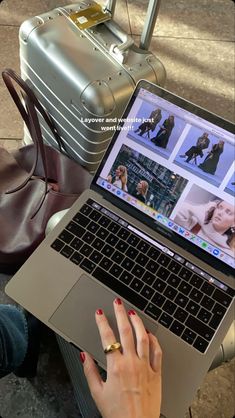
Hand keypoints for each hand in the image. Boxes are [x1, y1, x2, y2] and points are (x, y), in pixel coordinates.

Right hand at [80, 298, 161, 417]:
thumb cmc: (117, 414)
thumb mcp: (97, 393)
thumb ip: (90, 371)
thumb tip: (85, 355)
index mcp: (115, 367)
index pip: (107, 337)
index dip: (102, 322)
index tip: (99, 313)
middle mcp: (131, 363)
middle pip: (126, 331)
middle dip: (120, 313)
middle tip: (117, 303)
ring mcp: (145, 366)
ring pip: (143, 337)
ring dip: (137, 322)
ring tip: (132, 312)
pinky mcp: (157, 373)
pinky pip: (157, 352)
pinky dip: (154, 340)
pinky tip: (149, 333)